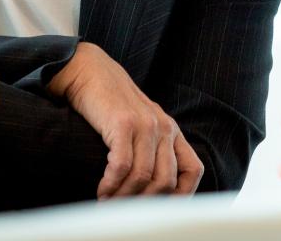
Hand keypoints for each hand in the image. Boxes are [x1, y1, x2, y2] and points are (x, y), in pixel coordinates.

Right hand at [48, 41, 202, 198]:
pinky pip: (122, 166)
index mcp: (170, 130)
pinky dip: (111, 185)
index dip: (182, 196)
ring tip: (108, 204)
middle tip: (125, 212)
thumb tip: (149, 188)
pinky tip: (101, 190)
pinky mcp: (122, 123)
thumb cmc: (110, 102)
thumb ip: (150, 147)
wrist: (88, 69)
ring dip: (124, 198)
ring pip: (144, 178)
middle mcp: (163, 127)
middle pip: (166, 181)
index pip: (192, 170)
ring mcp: (144, 124)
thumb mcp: (139, 123)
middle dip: (145, 204)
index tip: (160, 211)